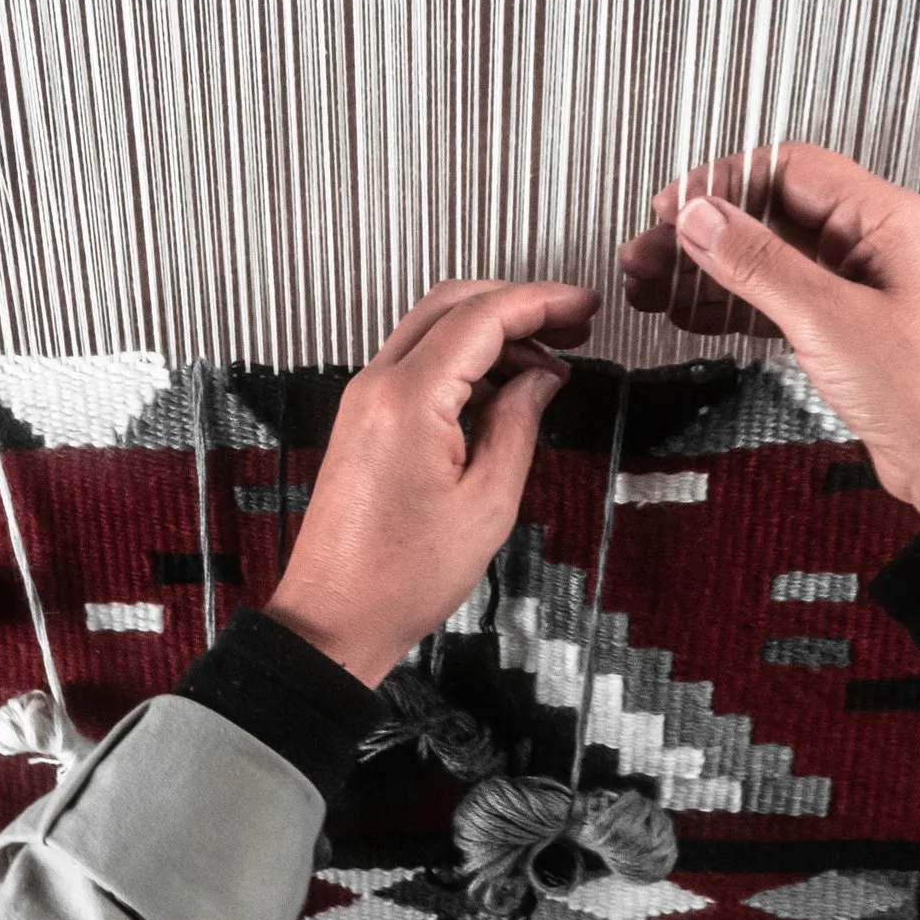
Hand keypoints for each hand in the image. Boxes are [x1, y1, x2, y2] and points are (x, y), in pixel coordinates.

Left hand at [268, 280, 600, 686]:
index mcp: (408, 400)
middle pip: (452, 304)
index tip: (584, 304)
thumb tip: (543, 379)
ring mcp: (365, 400)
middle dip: (518, 304)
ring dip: (493, 332)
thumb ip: (519, 425)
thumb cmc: (400, 578)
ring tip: (551, 364)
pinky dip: (466, 360)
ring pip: (434, 328)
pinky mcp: (364, 419)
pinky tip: (506, 389)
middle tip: (573, 324)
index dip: (541, 302)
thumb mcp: (488, 504)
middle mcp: (377, 386)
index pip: (482, 316)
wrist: (336, 617)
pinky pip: (419, 363)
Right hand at [617, 144, 919, 518]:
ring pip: (766, 260)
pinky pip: (776, 300)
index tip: (671, 211)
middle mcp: (870, 243)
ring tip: (652, 289)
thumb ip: (759, 263)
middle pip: (768, 215)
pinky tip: (693, 317)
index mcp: (882, 219)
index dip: (721, 184)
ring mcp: (856, 286)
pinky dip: (732, 306)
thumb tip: (701, 218)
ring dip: (708, 273)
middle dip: (702, 234)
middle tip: (646, 257)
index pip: (786, 169)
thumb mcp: (829, 319)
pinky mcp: (844, 328)